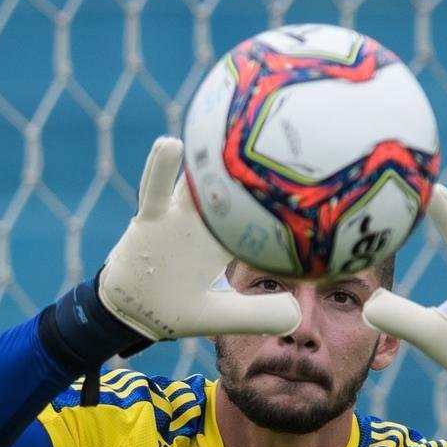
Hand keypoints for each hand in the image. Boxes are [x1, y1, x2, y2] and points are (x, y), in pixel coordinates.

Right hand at [98, 137, 300, 339]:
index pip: (261, 217)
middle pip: (233, 189)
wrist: (132, 312)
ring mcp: (177, 215)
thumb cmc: (177, 308)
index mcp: (227, 241)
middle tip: (284, 138)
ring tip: (227, 130)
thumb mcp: (219, 316)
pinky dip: (160, 169)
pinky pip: (154, 191)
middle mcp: (205, 222)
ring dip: (209, 159)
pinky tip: (170, 145)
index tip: (314, 178)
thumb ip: (254, 315)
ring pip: (197, 182)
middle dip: (254, 168)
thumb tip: (297, 315)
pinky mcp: (150, 218)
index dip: (285, 199)